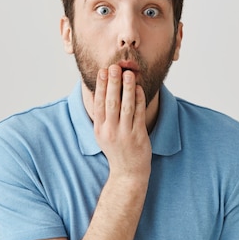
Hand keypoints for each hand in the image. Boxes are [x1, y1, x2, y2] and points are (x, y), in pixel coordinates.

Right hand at [93, 65, 151, 180]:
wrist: (128, 172)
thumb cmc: (116, 149)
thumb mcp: (103, 134)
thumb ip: (102, 115)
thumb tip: (101, 91)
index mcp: (99, 129)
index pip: (99, 104)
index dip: (101, 86)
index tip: (102, 71)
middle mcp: (110, 131)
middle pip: (111, 103)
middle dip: (113, 83)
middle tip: (114, 67)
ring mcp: (125, 134)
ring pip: (126, 107)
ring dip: (127, 88)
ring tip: (129, 73)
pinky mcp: (138, 136)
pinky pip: (139, 114)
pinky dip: (139, 100)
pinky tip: (139, 88)